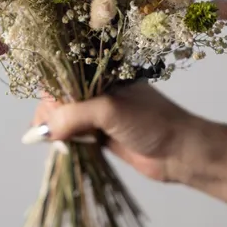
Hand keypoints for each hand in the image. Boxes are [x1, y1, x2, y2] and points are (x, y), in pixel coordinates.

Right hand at [27, 84, 207, 183]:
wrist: (182, 152)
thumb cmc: (152, 122)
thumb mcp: (110, 111)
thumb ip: (76, 116)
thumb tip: (45, 129)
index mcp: (102, 74)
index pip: (65, 76)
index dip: (52, 93)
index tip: (46, 114)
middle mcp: (99, 91)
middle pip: (62, 98)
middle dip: (51, 115)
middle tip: (50, 134)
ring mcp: (100, 114)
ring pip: (67, 119)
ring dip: (57, 131)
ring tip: (55, 143)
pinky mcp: (102, 136)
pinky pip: (76, 136)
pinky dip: (66, 142)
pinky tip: (61, 149)